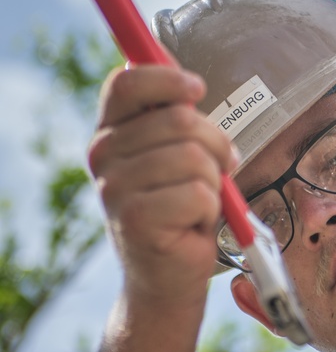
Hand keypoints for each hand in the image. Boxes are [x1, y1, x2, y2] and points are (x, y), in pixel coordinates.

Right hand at [88, 65, 237, 309]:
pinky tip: (194, 222)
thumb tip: (189, 80)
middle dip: (215, 144)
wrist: (168, 273)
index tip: (197, 89)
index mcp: (112, 130)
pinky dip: (211, 208)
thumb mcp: (180, 152)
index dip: (168, 78)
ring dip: (214, 181)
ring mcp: (115, 188)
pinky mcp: (136, 219)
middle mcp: (104, 155)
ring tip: (200, 200)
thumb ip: (178, 117)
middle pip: (180, 119)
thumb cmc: (182, 206)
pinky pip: (199, 193)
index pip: (128, 82)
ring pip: (195, 157)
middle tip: (214, 172)